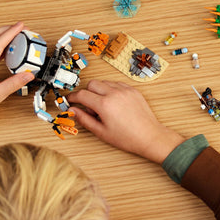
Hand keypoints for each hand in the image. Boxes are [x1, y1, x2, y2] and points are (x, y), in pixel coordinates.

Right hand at [67, 80, 184, 163]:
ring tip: (102, 106)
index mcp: (105, 104)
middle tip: (87, 106)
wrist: (149, 136)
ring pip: (104, 82)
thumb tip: (73, 111)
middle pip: (92, 84)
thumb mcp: (101, 132)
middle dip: (86, 93)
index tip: (70, 101)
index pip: (82, 94)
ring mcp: (125, 90)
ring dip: (99, 90)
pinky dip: (111, 90)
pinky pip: (116, 84)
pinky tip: (113, 102)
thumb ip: (84, 119)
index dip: (73, 97)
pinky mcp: (133, 90)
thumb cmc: (127, 137)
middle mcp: (114, 93)